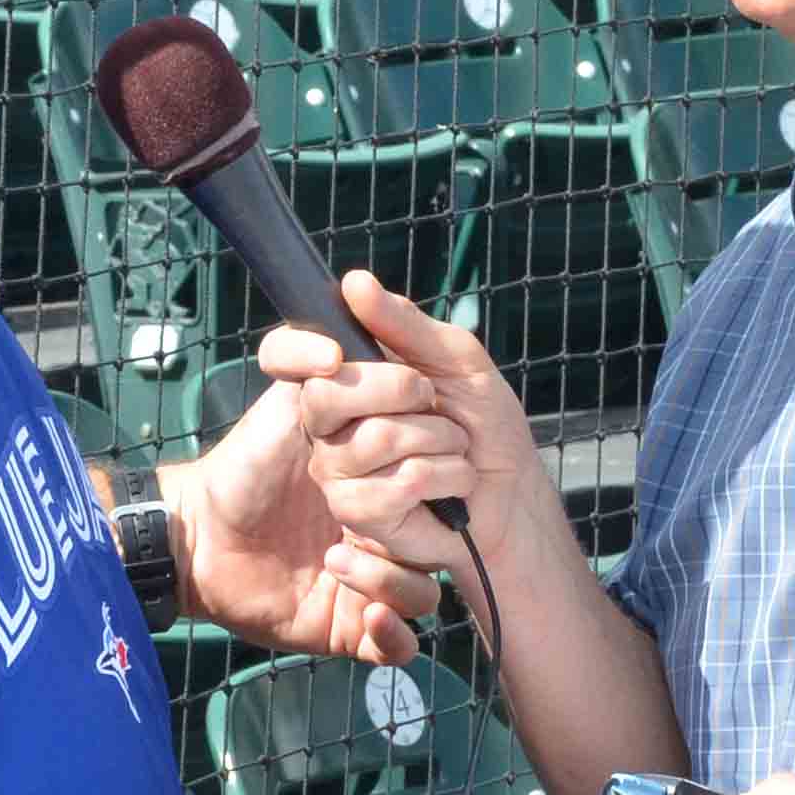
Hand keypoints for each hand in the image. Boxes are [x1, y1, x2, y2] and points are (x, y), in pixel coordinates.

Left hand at [167, 374, 431, 663]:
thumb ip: (298, 353)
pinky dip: (388, 628)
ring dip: (389, 572)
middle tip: (337, 497)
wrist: (198, 536)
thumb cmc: (245, 465)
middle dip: (396, 505)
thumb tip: (334, 349)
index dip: (412, 443)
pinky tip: (354, 604)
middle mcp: (393, 524)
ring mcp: (377, 576)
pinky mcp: (355, 626)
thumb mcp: (278, 401)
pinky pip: (401, 641)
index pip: (441, 460)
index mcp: (391, 470)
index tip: (364, 432)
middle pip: (441, 526)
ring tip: (335, 556)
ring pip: (428, 588)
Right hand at [258, 268, 547, 592]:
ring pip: (376, 437)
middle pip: (325, 393)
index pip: (283, 354)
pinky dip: (447, 474)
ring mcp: (336, 469)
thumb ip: (404, 323)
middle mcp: (326, 423)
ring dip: (440, 437)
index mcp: (341, 376)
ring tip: (451, 445)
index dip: (296, 351)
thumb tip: (353, 281)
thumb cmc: (481, 421)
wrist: (511, 491)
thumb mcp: (455, 358)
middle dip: (401, 387)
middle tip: (431, 399)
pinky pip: (401, 480)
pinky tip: (450, 484)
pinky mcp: (358, 513)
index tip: (334, 356)